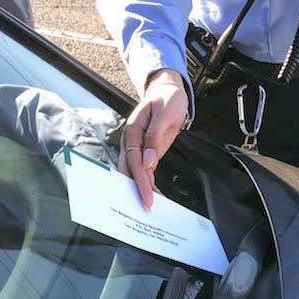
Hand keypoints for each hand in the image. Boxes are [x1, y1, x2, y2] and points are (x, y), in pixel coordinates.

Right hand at [119, 69, 188, 209]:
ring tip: (151, 207)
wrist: (168, 89)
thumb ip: (155, 136)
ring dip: (141, 189)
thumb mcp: (164, 113)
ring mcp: (138, 147)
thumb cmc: (167, 98)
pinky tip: (155, 194)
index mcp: (133, 131)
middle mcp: (132, 141)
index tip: (148, 198)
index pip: (134, 162)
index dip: (140, 182)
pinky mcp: (147, 150)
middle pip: (129, 171)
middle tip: (146, 209)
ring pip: (135, 172)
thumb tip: (148, 161)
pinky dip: (149, 183)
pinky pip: (145, 170)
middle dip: (136, 190)